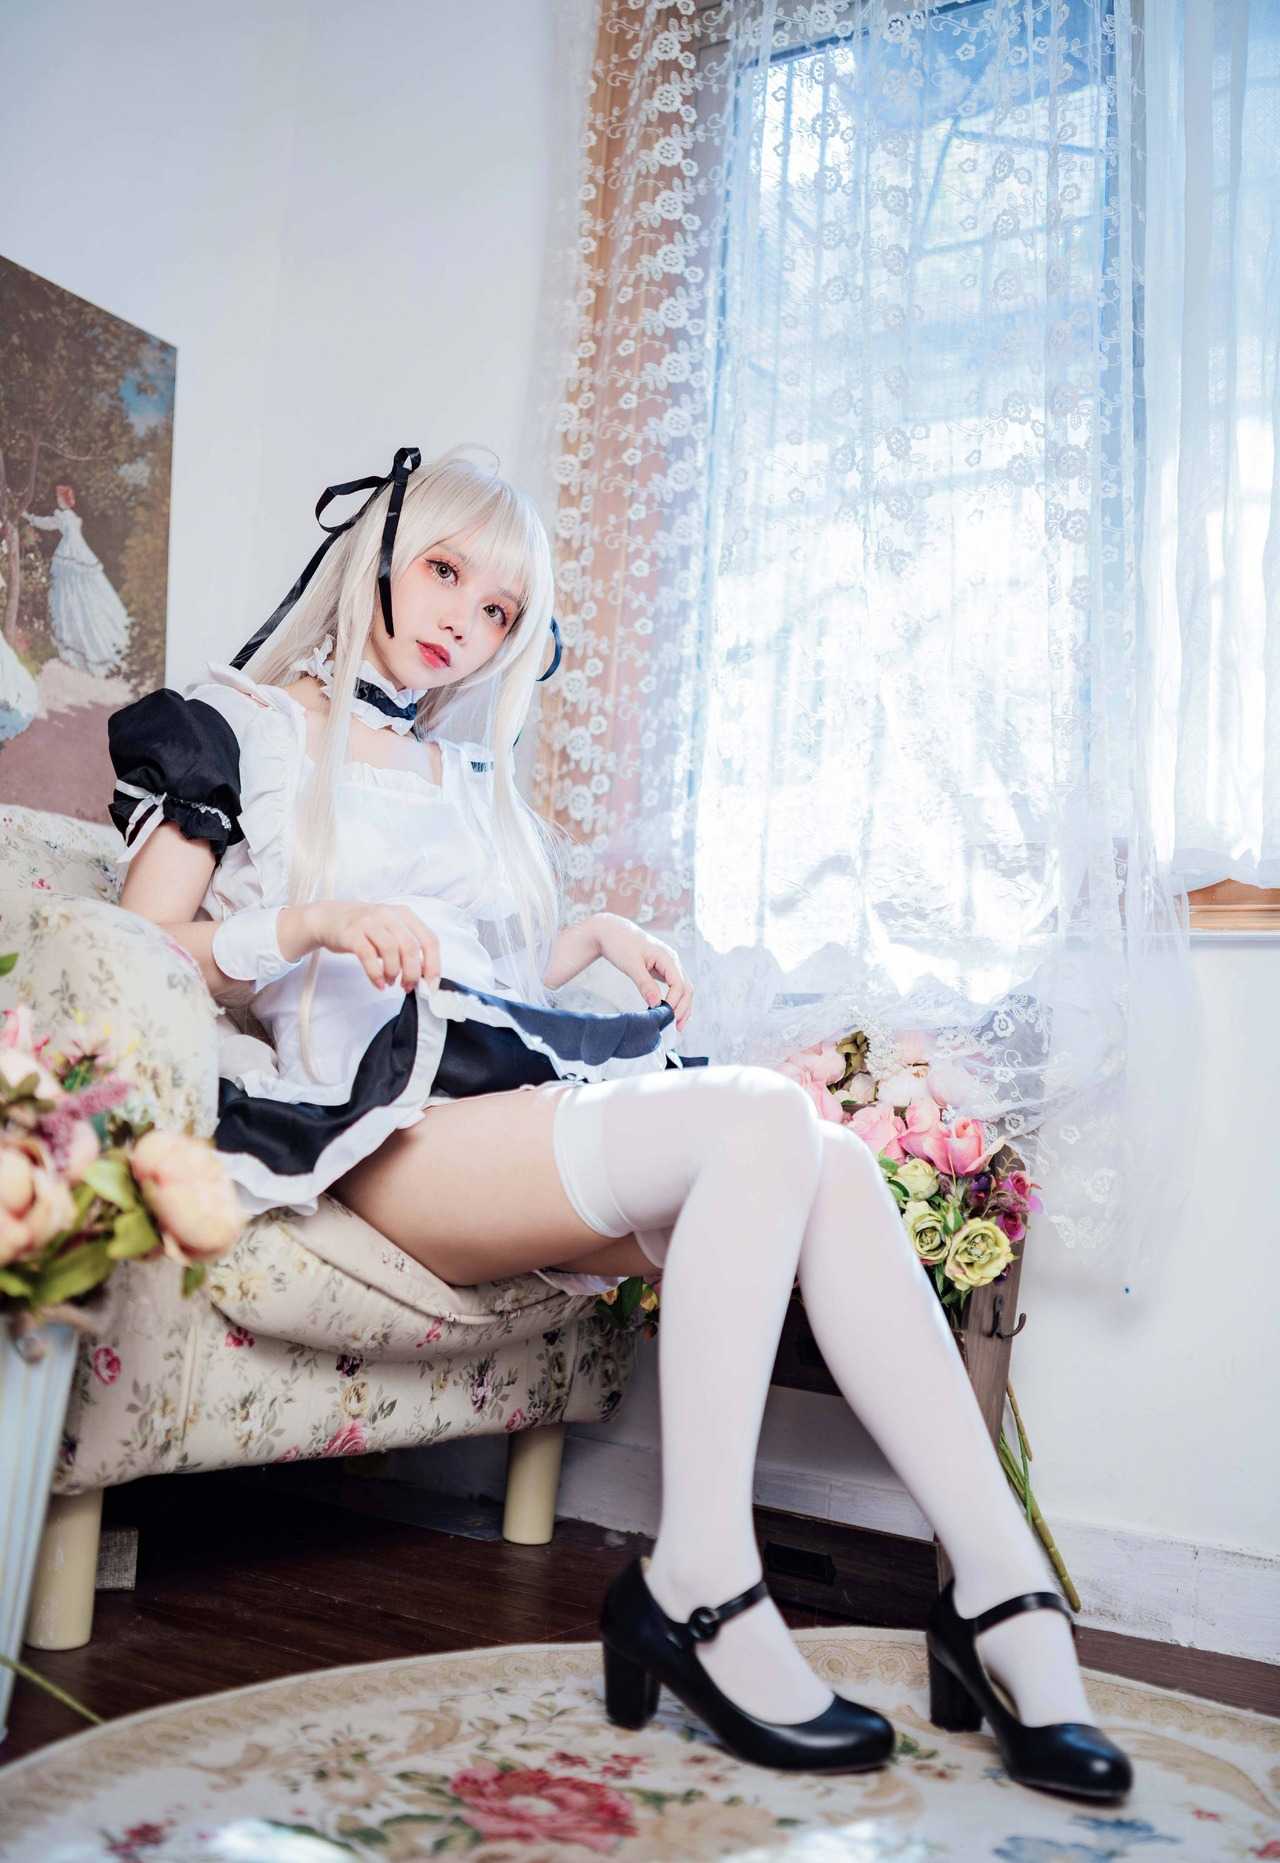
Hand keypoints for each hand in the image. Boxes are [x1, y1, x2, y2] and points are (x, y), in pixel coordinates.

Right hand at [308, 901, 441, 992]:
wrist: (329, 918)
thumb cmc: (365, 928)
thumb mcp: (391, 930)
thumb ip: (407, 948)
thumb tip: (423, 976)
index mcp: (404, 914)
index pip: (429, 940)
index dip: (433, 965)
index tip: (431, 985)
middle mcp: (388, 915)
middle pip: (410, 947)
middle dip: (412, 973)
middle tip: (407, 987)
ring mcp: (369, 922)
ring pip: (390, 950)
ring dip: (393, 972)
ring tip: (390, 982)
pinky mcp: (352, 933)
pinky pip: (368, 956)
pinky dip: (376, 974)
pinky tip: (378, 983)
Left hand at [593, 914, 693, 1032]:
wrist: (611, 931)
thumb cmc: (620, 944)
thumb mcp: (631, 965)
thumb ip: (645, 984)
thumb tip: (656, 1004)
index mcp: (668, 957)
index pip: (679, 984)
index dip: (674, 1002)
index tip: (663, 1015)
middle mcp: (672, 961)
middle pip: (686, 988)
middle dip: (683, 1008)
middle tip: (676, 1027)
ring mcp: (668, 965)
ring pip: (683, 989)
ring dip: (682, 1006)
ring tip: (677, 1025)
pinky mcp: (662, 970)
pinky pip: (674, 987)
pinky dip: (675, 1000)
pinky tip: (670, 1012)